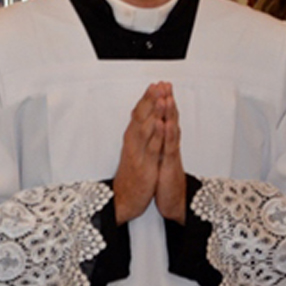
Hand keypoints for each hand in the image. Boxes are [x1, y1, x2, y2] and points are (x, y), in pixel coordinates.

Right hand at [113, 83, 167, 223]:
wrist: (123, 199)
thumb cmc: (130, 175)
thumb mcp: (133, 152)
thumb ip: (138, 136)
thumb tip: (144, 120)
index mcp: (131, 138)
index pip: (138, 113)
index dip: (147, 99)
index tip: (155, 85)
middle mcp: (132, 143)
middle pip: (141, 117)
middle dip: (150, 100)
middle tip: (158, 85)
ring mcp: (138, 153)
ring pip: (146, 128)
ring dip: (154, 112)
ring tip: (161, 97)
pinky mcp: (145, 166)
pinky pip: (152, 148)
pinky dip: (156, 134)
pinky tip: (161, 123)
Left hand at [154, 87, 186, 222]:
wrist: (173, 200)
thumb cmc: (164, 178)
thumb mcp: (159, 156)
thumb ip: (159, 141)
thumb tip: (154, 126)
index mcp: (164, 141)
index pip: (163, 117)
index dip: (161, 101)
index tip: (158, 85)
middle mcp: (169, 144)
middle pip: (170, 119)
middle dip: (167, 101)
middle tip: (165, 84)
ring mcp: (171, 153)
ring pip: (171, 130)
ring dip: (169, 113)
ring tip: (166, 97)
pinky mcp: (171, 165)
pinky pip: (170, 148)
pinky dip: (167, 135)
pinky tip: (165, 124)